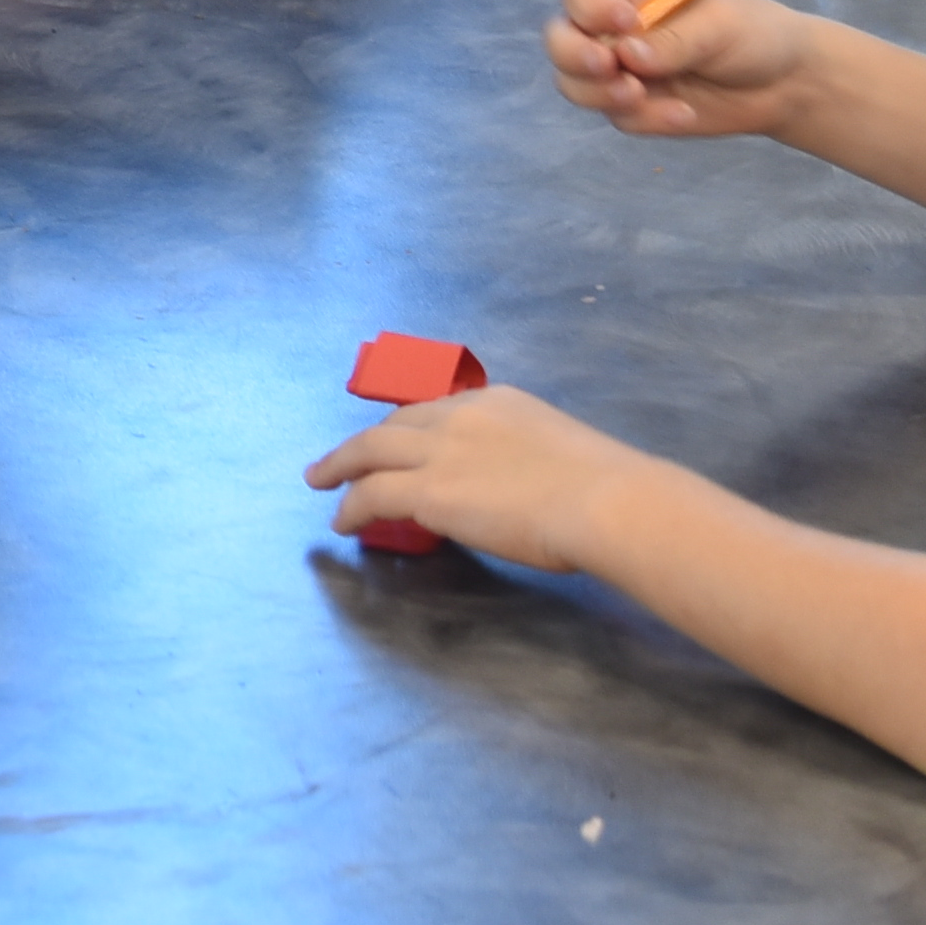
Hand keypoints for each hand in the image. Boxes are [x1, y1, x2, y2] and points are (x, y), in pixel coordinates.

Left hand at [303, 383, 646, 571]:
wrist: (604, 501)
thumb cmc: (603, 487)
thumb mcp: (561, 453)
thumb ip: (530, 460)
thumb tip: (526, 485)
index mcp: (497, 403)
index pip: (438, 410)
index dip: (410, 427)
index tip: (399, 440)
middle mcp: (461, 417)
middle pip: (395, 423)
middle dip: (366, 440)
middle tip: (344, 457)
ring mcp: (441, 452)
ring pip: (369, 450)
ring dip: (340, 466)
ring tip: (320, 480)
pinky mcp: (428, 491)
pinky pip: (372, 495)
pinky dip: (350, 506)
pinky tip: (341, 521)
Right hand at [546, 0, 825, 139]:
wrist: (785, 85)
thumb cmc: (754, 35)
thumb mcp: (719, 26)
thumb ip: (672, 39)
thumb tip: (629, 56)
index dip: (590, 8)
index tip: (627, 23)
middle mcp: (615, 31)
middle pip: (560, 39)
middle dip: (574, 56)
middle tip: (612, 70)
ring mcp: (622, 72)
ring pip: (575, 84)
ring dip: (600, 93)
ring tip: (644, 96)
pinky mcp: (635, 110)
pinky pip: (616, 119)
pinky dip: (646, 119)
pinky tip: (684, 114)